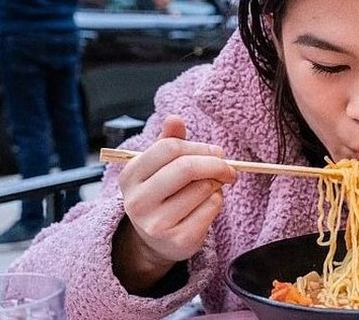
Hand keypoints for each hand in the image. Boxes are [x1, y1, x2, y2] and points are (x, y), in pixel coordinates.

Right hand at [113, 115, 235, 292]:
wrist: (156, 240)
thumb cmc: (163, 194)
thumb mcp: (159, 167)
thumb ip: (169, 141)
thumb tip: (175, 119)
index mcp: (130, 176)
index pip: (169, 148)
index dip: (199, 147)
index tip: (216, 152)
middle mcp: (138, 202)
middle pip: (186, 168)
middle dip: (215, 163)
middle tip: (228, 167)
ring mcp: (157, 224)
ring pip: (203, 188)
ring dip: (216, 184)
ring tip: (210, 188)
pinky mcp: (179, 240)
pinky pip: (212, 208)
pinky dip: (218, 201)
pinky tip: (207, 205)